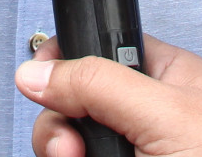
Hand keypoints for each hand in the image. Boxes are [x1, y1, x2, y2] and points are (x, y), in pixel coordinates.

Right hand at [17, 36, 201, 156]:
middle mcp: (149, 118)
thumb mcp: (165, 112)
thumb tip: (37, 72)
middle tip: (73, 149)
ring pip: (80, 151)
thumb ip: (100, 85)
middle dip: (61, 129)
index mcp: (165, 78)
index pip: (99, 54)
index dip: (65, 65)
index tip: (39, 82)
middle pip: (77, 111)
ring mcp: (142, 155)